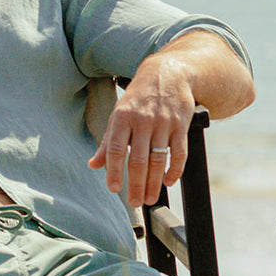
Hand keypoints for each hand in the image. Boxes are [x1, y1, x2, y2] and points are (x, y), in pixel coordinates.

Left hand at [88, 59, 194, 206]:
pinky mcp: (182, 124)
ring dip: (155, 182)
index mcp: (122, 117)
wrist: (168, 73)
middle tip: (136, 202)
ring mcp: (164, 122)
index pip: (116, 148)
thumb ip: (107, 142)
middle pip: (139, 158)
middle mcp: (143, 120)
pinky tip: (169, 182)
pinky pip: (179, 152)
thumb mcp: (119, 114)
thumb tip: (93, 165)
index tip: (114, 189)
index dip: (114, 170)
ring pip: (159, 158)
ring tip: (150, 198)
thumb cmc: (138, 98)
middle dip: (136, 184)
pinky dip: (175, 170)